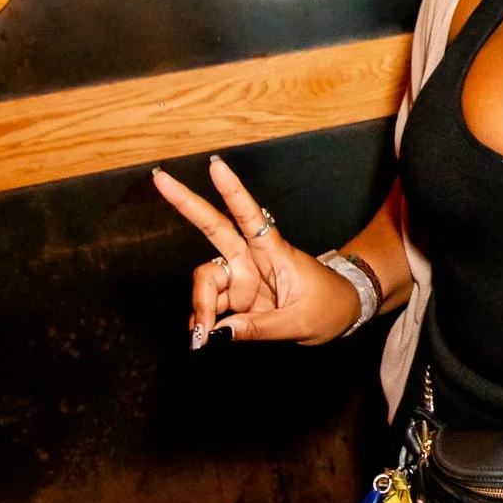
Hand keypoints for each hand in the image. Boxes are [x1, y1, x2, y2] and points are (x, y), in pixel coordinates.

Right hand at [151, 156, 359, 347]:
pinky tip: (205, 336)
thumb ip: (259, 328)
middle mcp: (253, 258)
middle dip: (187, 203)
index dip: (232, 191)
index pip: (250, 216)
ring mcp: (243, 276)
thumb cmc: (330, 307)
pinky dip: (204, 320)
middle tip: (160, 179)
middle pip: (214, 227)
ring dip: (200, 306)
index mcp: (274, 252)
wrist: (343, 315)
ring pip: (207, 280)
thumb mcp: (301, 322)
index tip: (215, 165)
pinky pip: (211, 304)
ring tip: (202, 336)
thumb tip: (219, 333)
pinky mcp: (238, 296)